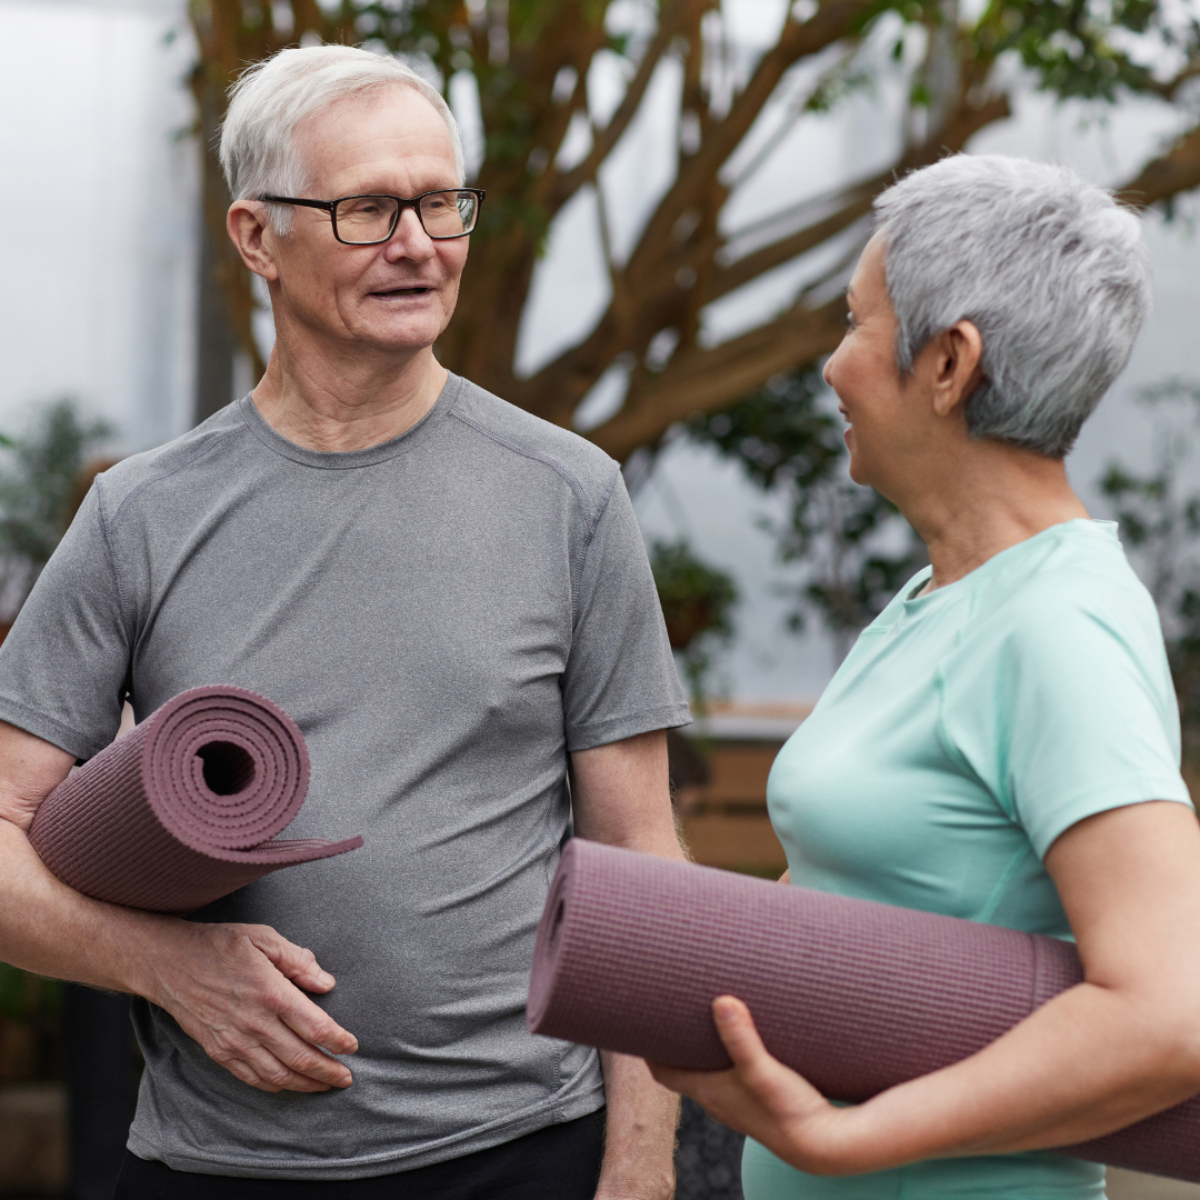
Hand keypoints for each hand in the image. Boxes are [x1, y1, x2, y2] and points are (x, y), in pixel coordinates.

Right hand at [143, 921, 358, 1093]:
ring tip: (325, 1086)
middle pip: (301, 1058)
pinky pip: (251, 1077)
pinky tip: (288, 1085)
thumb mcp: (263, 938)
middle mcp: (255, 1023)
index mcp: (272, 993)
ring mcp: (235, 1041)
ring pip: (278, 1075)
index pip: (315, 1027)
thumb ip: (298, 960)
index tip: (353, 1047)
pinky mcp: (218, 1051)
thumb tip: (326, 983)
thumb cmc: (219, 945)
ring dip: (305, 1085)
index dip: (338, 1041)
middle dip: (328, 1072)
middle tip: (347, 1079)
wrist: (168, 964)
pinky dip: (274, 1086)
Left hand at [649, 996, 855, 1175]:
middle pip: (682, 1068)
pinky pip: (731, 1075)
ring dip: (701, 1049)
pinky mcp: (759, 1102)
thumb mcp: (762, 1070)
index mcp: (707, 1092)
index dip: (648, 1048)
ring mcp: (737, 1103)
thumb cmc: (788, 1111)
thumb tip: (721, 1000)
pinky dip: (726, 1057)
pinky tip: (741, 1041)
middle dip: (674, 1042)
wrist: (825, 1145)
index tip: (640, 1021)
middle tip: (671, 1008)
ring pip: (707, 1072)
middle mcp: (717, 1099)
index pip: (662, 1072)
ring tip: (703, 1017)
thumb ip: (741, 1038)